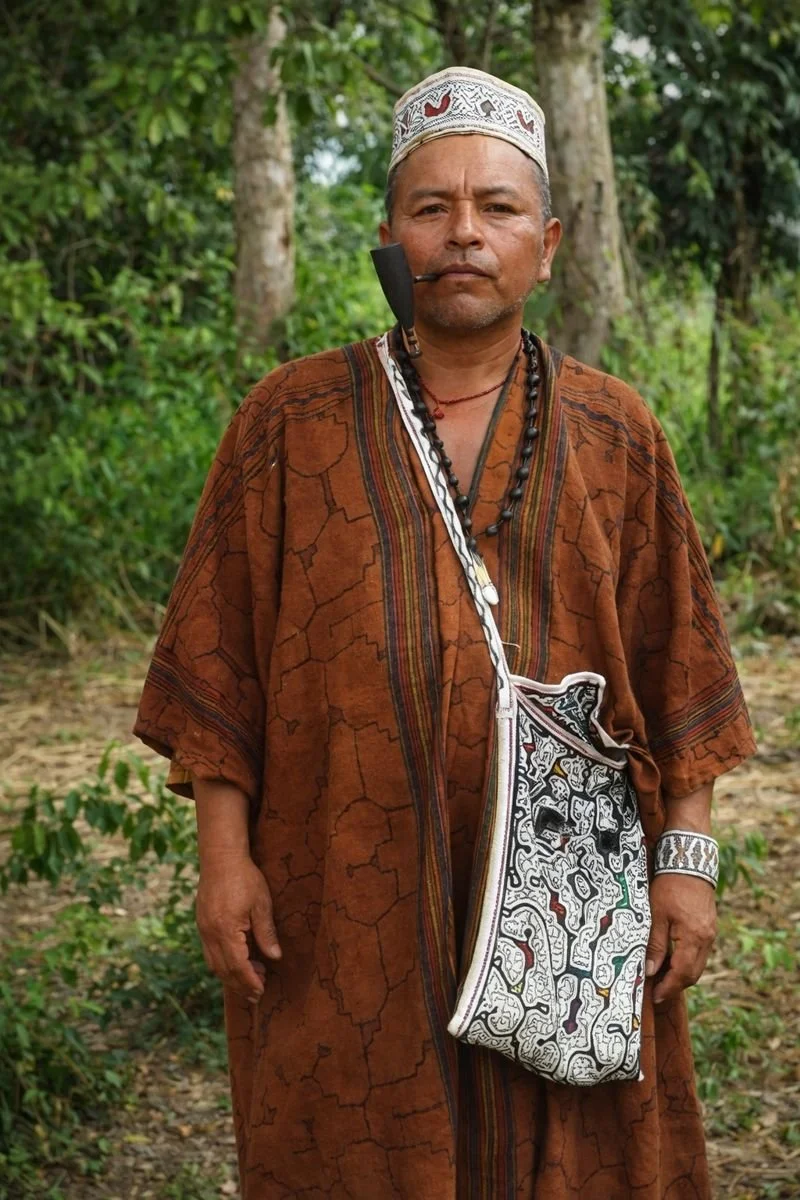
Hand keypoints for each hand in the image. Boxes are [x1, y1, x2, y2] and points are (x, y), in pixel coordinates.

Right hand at [195, 854, 281, 1003]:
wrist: (220, 858)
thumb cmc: (244, 878)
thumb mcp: (261, 904)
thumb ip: (266, 933)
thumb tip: (275, 957)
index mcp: (226, 930)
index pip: (238, 966)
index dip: (249, 982)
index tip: (261, 992)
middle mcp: (210, 934)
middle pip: (224, 970)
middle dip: (240, 985)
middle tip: (257, 994)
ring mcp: (203, 930)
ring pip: (214, 964)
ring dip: (231, 976)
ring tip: (251, 979)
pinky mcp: (202, 924)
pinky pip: (210, 953)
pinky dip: (222, 964)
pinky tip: (236, 962)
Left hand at [645, 872, 715, 1004]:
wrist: (689, 862)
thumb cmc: (670, 886)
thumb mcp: (656, 914)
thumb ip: (655, 944)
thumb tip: (650, 971)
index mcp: (693, 938)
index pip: (682, 974)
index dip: (669, 988)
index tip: (656, 997)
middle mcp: (706, 939)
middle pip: (693, 974)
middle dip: (675, 985)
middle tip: (657, 991)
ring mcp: (710, 933)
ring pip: (697, 964)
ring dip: (681, 974)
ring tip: (662, 977)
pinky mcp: (709, 926)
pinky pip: (700, 952)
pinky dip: (687, 960)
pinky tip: (672, 958)